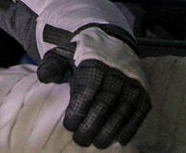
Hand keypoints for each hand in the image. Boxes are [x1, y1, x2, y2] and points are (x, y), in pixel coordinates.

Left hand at [37, 26, 150, 147]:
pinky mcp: (143, 89)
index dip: (79, 108)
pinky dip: (131, 126)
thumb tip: (43, 77)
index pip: (88, 87)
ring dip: (112, 128)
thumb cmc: (80, 55)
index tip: (69, 125)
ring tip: (99, 143)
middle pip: (106, 100)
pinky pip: (140, 110)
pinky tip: (121, 139)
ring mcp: (132, 80)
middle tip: (82, 140)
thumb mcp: (62, 54)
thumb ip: (51, 65)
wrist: (110, 42)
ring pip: (124, 107)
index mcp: (94, 60)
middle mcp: (116, 70)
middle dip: (94, 123)